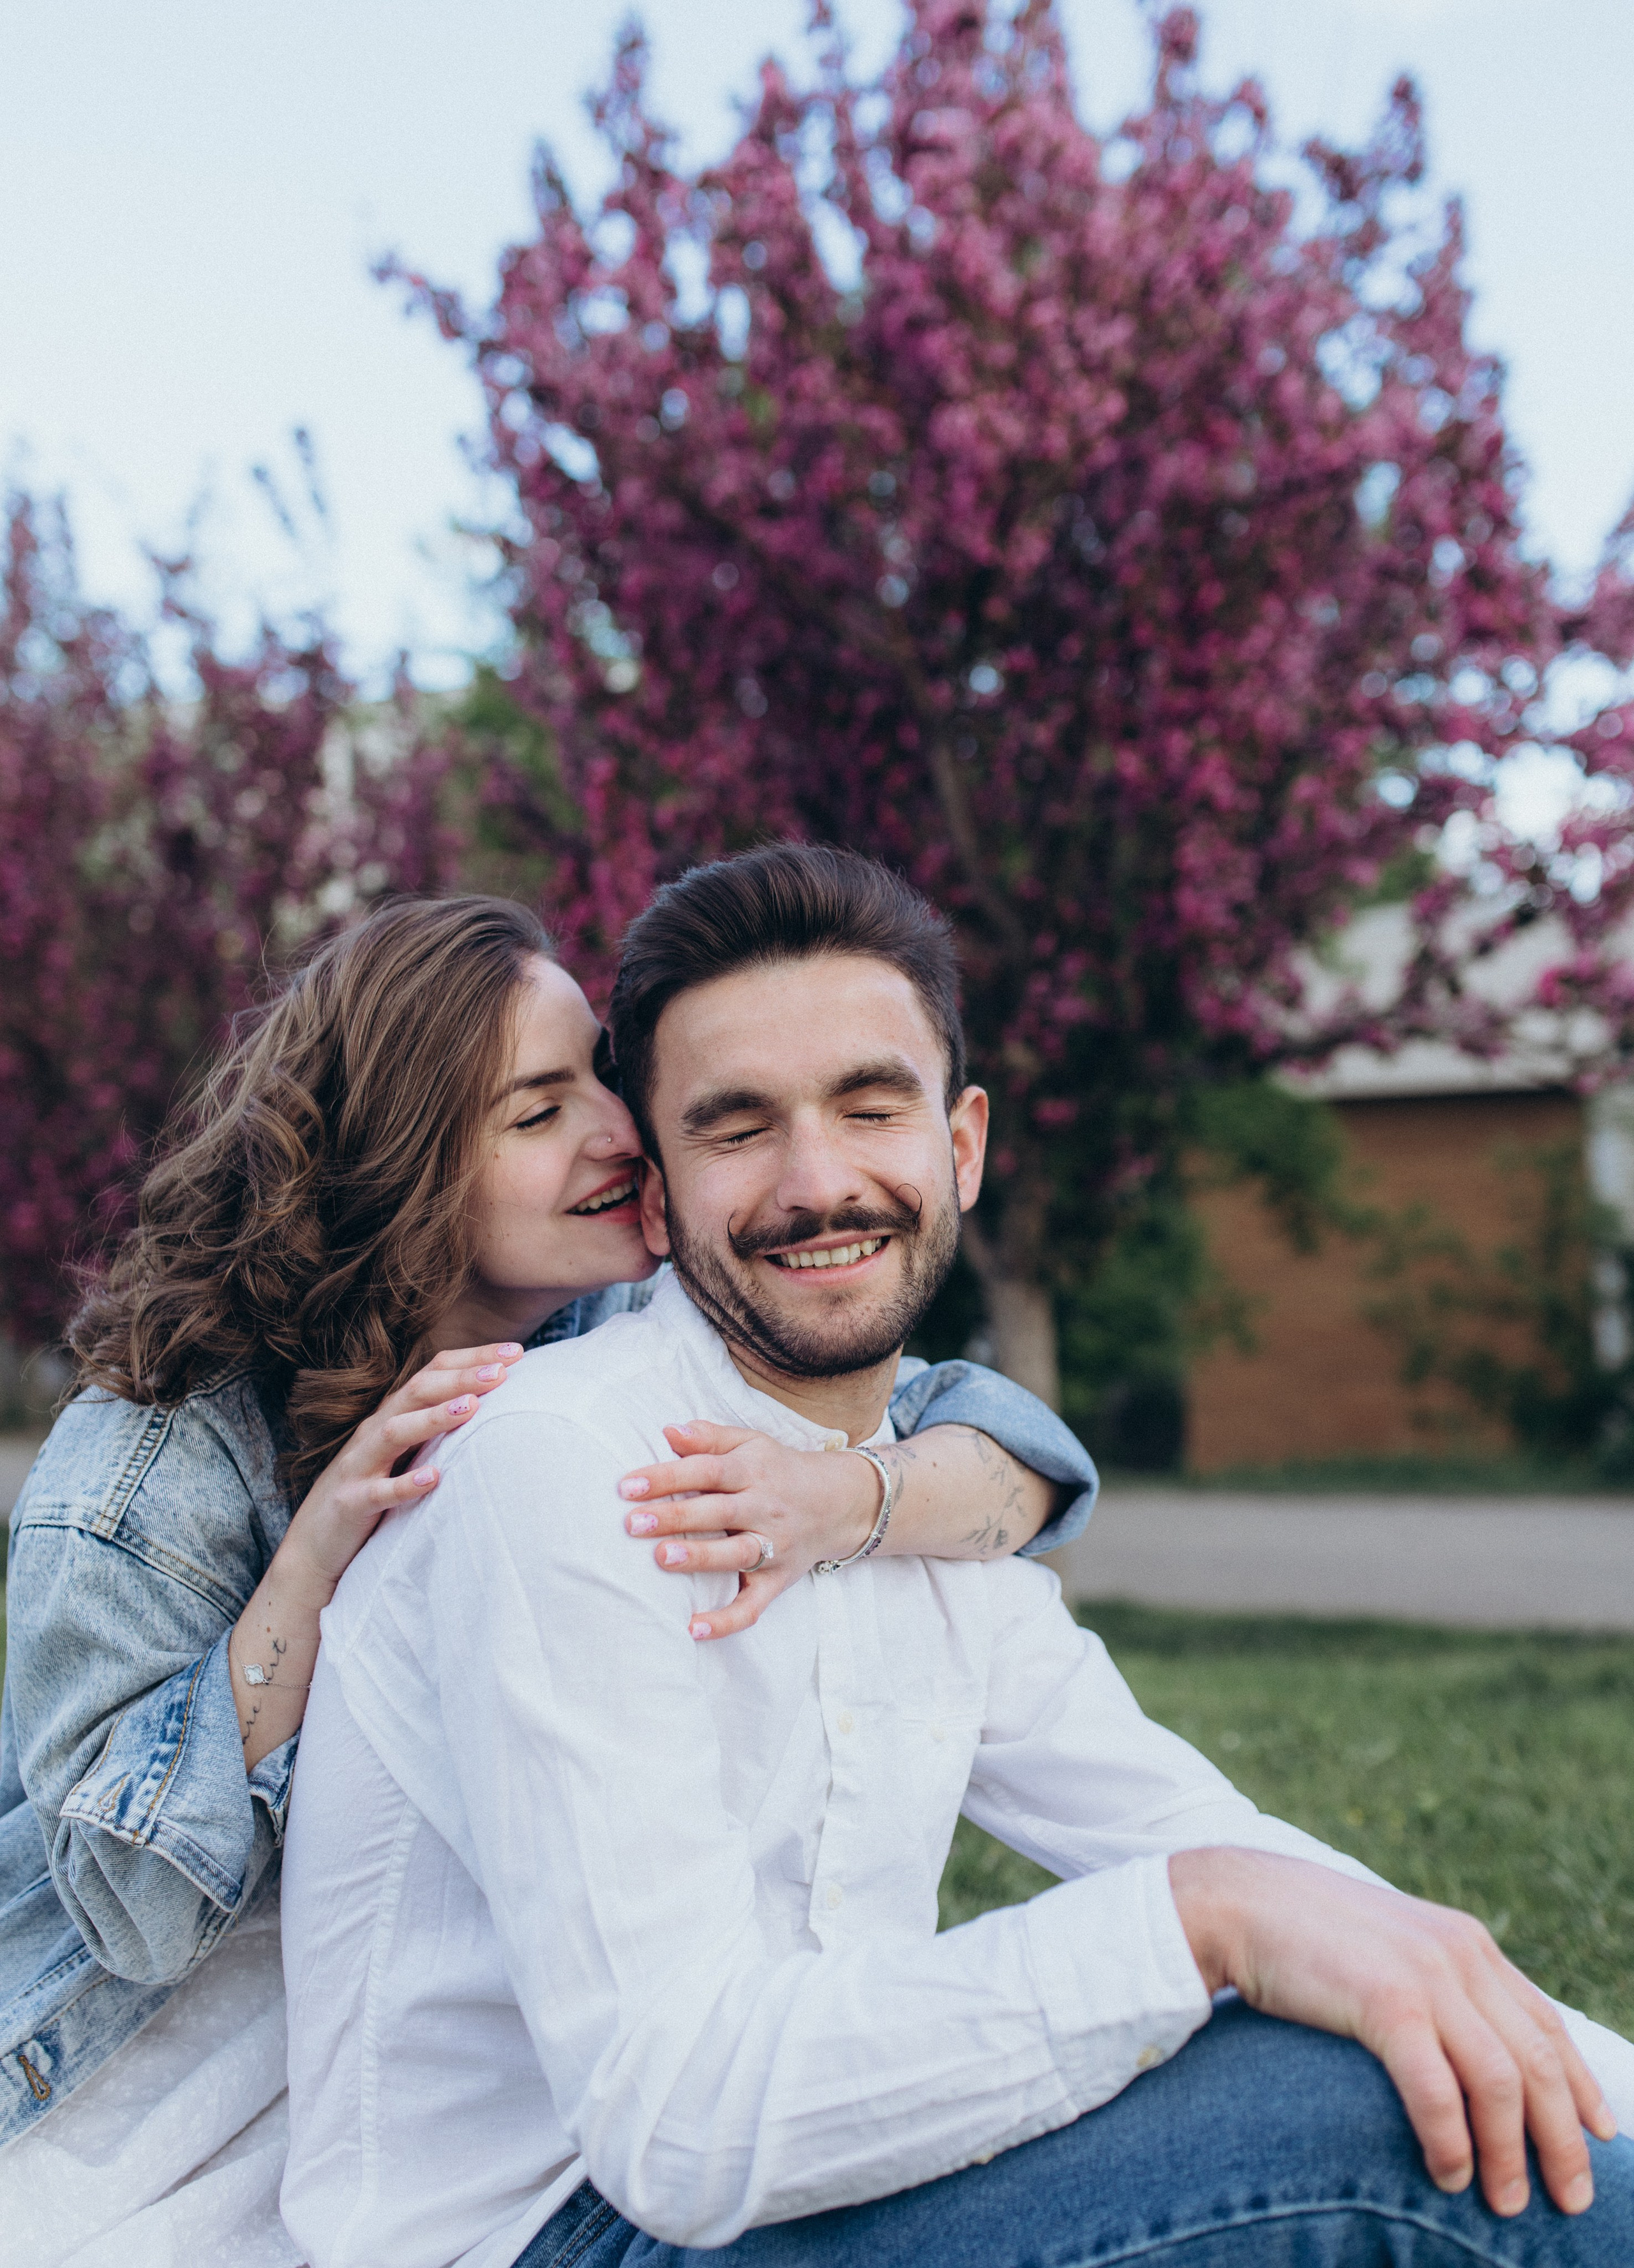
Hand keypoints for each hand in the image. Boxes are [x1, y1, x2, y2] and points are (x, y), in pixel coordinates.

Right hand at [280, 1341, 525, 1597]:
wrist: (314, 1545)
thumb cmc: (370, 1493)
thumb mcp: (404, 1454)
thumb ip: (435, 1428)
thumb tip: (490, 1405)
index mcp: (391, 1416)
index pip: (431, 1374)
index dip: (471, 1359)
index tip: (516, 1351)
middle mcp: (373, 1432)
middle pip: (416, 1392)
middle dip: (460, 1378)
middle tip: (502, 1370)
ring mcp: (359, 1466)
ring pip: (394, 1433)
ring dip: (433, 1418)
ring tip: (471, 1407)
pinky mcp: (351, 1503)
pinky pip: (378, 1492)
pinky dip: (406, 1485)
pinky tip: (434, 1478)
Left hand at [618, 1422, 879, 1640]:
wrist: (838, 1502)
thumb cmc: (776, 1470)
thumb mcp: (750, 1444)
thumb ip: (709, 1437)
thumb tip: (668, 1431)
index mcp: (754, 1471)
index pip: (707, 1470)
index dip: (667, 1477)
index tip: (627, 1486)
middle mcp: (766, 1508)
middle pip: (719, 1512)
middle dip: (675, 1517)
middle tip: (632, 1523)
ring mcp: (775, 1547)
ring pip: (737, 1555)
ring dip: (700, 1558)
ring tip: (662, 1559)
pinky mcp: (777, 1582)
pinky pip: (753, 1605)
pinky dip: (726, 1621)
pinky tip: (693, 1629)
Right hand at [1169, 1847, 1617, 2218]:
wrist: (1239, 1901)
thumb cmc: (1309, 1936)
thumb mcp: (1393, 1950)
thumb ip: (1439, 1985)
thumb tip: (1474, 2047)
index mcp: (1466, 1942)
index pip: (1546, 2023)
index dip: (1579, 2085)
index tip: (1600, 2135)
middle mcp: (1458, 1954)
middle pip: (1537, 2060)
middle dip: (1562, 2138)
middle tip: (1571, 2199)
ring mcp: (1424, 1975)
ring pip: (1501, 2081)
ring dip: (1511, 2153)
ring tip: (1505, 2202)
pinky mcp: (1385, 2000)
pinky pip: (1438, 2089)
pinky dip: (1451, 2140)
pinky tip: (1449, 2173)